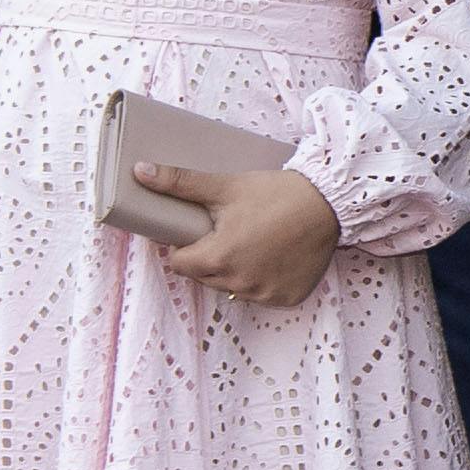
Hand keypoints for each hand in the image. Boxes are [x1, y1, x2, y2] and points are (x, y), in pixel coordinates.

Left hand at [136, 164, 340, 307]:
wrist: (328, 202)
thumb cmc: (275, 192)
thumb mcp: (224, 186)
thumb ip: (180, 183)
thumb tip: (140, 171)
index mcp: (219, 257)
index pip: (179, 264)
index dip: (182, 247)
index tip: (195, 233)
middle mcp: (240, 283)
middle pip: (204, 277)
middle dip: (206, 258)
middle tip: (224, 233)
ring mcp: (265, 294)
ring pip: (231, 288)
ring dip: (233, 271)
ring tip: (249, 243)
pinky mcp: (286, 298)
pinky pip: (261, 294)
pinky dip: (261, 280)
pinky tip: (270, 257)